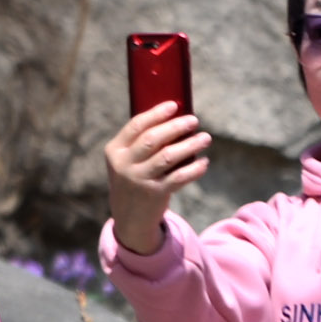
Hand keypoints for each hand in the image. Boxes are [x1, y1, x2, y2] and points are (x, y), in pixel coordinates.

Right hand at [102, 102, 215, 258]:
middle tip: (193, 120)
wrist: (129, 216)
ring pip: (168, 157)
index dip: (155, 114)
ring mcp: (139, 180)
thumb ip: (141, 142)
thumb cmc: (133, 177)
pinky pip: (179, 178)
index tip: (173, 105)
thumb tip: (176, 118)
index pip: (135, 126)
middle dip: (175, 127)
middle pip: (152, 139)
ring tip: (205, 138)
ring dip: (190, 145)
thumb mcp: (127, 160)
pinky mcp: (155, 193)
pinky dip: (194, 169)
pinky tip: (204, 162)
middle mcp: (125, 165)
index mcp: (115, 151)